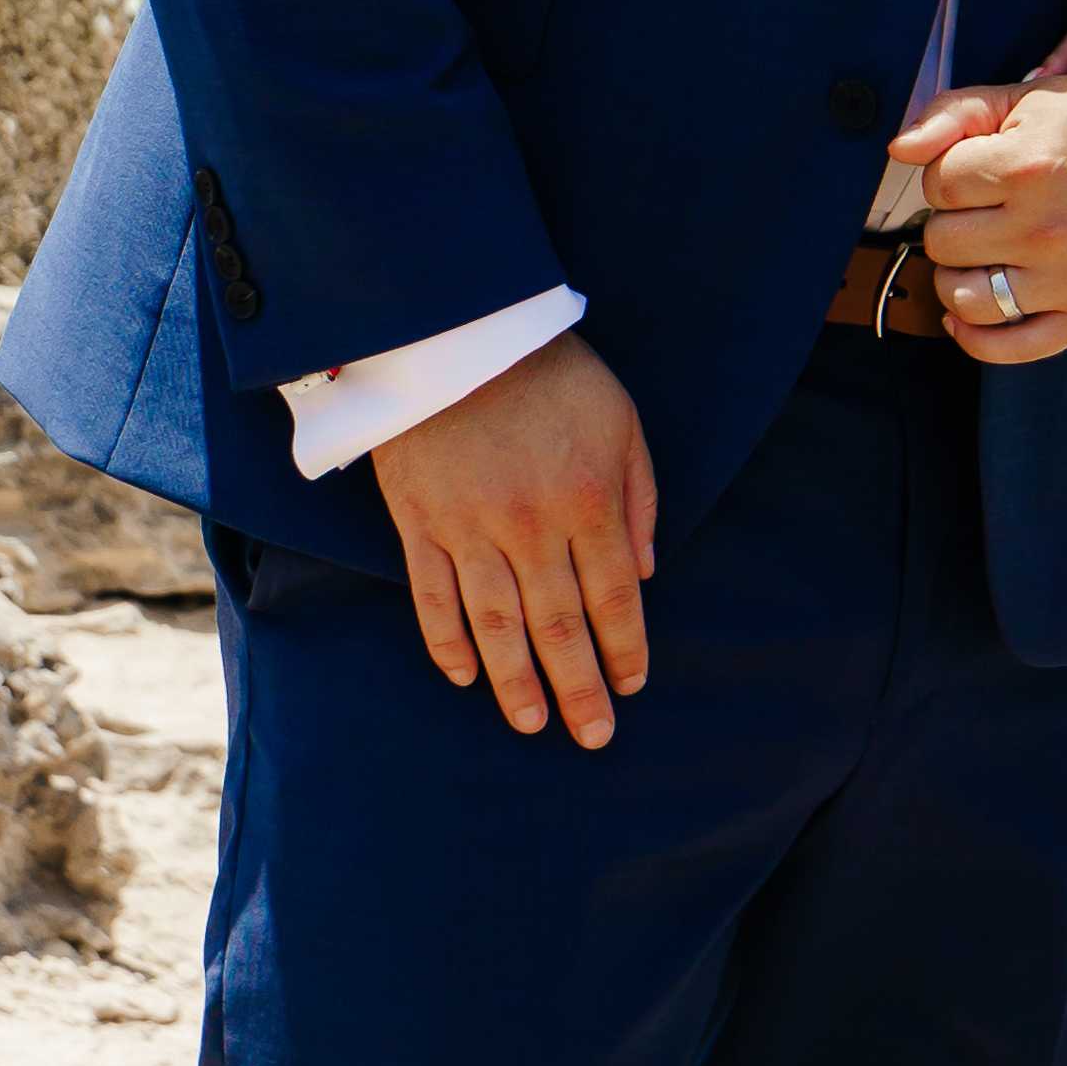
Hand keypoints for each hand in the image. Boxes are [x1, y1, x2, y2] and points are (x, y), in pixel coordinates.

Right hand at [364, 330, 658, 745]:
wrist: (456, 329)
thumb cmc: (551, 372)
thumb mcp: (621, 419)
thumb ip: (639, 498)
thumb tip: (646, 573)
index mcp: (589, 500)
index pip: (614, 595)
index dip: (624, 647)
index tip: (632, 686)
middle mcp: (532, 526)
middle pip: (560, 625)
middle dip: (580, 687)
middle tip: (593, 735)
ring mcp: (470, 528)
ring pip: (498, 625)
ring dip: (518, 682)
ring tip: (534, 724)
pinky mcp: (419, 523)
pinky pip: (433, 597)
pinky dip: (447, 643)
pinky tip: (466, 676)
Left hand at [884, 64, 1066, 365]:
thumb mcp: (1034, 98)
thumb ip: (958, 112)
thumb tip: (897, 148)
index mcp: (1029, 165)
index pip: (938, 183)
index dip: (947, 172)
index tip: (976, 167)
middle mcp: (1045, 227)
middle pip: (942, 241)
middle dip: (952, 220)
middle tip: (983, 207)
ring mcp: (1066, 277)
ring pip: (964, 297)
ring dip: (956, 276)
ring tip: (976, 254)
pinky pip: (1010, 347)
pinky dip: (974, 338)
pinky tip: (967, 314)